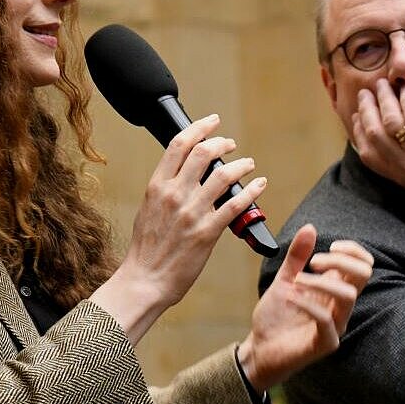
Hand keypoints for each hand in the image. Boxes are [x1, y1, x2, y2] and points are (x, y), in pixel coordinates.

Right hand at [92, 115, 266, 341]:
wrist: (145, 280)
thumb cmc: (147, 250)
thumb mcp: (149, 210)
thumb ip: (165, 191)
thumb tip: (183, 177)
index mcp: (157, 187)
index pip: (179, 145)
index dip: (199, 128)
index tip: (212, 122)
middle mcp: (174, 194)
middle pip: (203, 153)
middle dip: (222, 143)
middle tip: (231, 144)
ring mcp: (192, 212)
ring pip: (224, 175)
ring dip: (242, 165)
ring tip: (248, 164)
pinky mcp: (207, 232)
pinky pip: (236, 205)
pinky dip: (252, 191)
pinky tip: (259, 185)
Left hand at [237, 225, 373, 391]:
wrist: (260, 350)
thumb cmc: (277, 318)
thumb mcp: (285, 280)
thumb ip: (297, 257)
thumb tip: (310, 228)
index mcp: (336, 290)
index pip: (364, 266)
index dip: (353, 251)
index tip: (330, 246)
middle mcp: (341, 307)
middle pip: (363, 276)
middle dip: (341, 261)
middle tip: (314, 261)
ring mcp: (336, 326)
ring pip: (347, 295)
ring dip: (321, 281)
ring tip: (296, 281)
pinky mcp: (326, 343)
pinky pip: (326, 320)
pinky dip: (307, 303)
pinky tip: (289, 296)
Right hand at [350, 81, 404, 239]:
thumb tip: (397, 143)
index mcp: (397, 175)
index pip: (366, 151)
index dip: (357, 130)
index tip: (357, 116)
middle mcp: (403, 163)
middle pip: (372, 131)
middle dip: (365, 108)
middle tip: (365, 93)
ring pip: (389, 118)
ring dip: (382, 97)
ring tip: (382, 84)